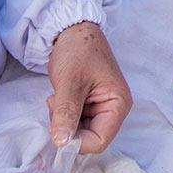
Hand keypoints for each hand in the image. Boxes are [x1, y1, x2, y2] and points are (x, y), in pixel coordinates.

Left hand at [44, 21, 131, 152]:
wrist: (72, 29)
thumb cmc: (77, 50)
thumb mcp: (70, 83)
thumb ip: (66, 114)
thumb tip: (61, 143)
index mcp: (118, 104)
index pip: (100, 140)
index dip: (78, 143)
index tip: (57, 131)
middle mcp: (113, 108)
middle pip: (91, 138)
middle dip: (69, 130)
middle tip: (54, 109)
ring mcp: (101, 106)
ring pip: (81, 131)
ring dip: (64, 122)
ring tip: (55, 100)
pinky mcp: (90, 104)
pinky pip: (77, 121)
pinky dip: (63, 116)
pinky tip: (58, 99)